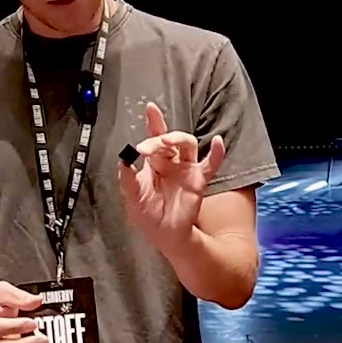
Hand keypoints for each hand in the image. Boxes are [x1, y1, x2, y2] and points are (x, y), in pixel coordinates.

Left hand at [117, 102, 226, 252]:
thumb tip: (123, 159)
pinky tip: (218, 143)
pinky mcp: (199, 180)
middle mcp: (171, 161)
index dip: (154, 121)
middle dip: (157, 138)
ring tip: (166, 141)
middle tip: (147, 147)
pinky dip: (217, 153)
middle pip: (169, 139)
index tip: (150, 108)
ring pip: (188, 144)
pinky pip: (211, 164)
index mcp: (154, 161)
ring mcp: (186, 169)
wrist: (164, 234)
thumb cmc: (147, 214)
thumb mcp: (132, 196)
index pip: (154, 136)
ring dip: (178, 138)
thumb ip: (127, 178)